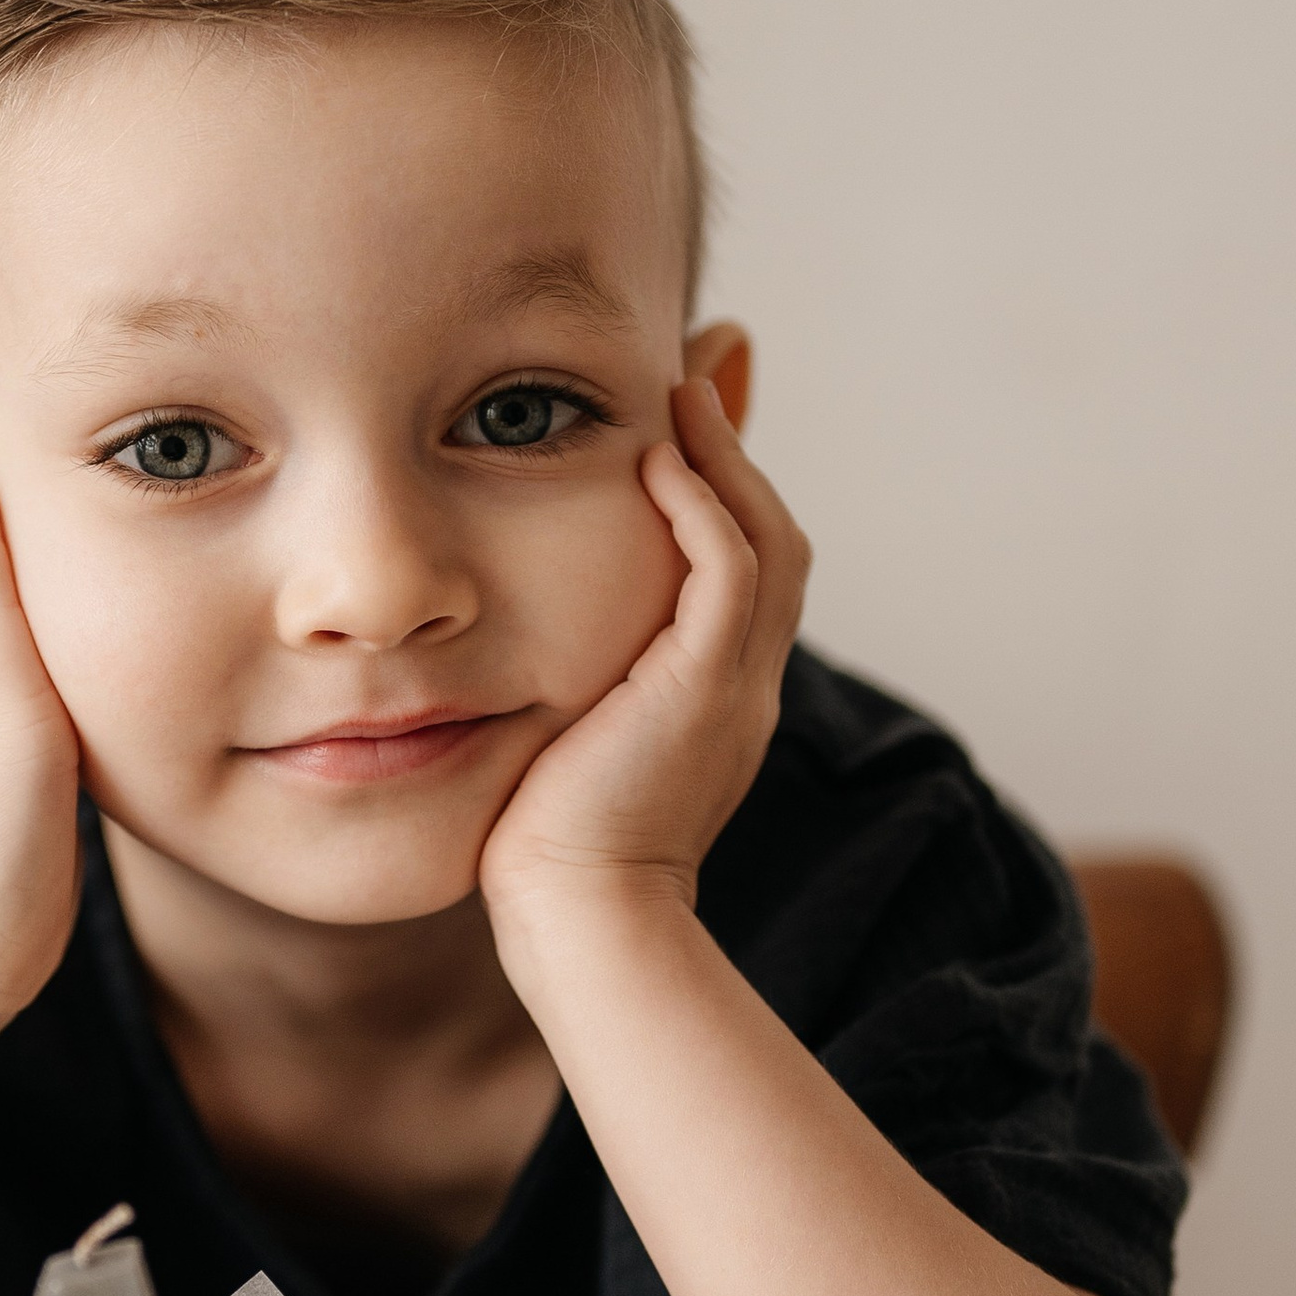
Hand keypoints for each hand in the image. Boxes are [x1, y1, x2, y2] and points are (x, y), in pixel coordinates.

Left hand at [479, 378, 809, 938]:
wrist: (578, 921)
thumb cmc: (546, 852)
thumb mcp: (564, 745)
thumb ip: (569, 687)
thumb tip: (521, 640)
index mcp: (717, 700)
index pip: (745, 573)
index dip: (723, 493)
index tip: (681, 428)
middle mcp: (743, 686)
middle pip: (774, 540)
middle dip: (738, 453)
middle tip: (697, 375)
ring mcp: (735, 687)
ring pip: (766, 543)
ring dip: (726, 458)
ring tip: (681, 392)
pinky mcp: (706, 688)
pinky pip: (729, 573)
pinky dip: (703, 507)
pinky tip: (658, 460)